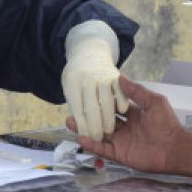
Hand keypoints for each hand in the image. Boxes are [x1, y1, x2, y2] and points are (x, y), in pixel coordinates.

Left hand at [62, 25, 127, 140]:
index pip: (77, 109)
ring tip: (109, 131)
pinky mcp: (115, 75)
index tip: (84, 138)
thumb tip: (80, 128)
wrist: (89, 53)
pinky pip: (120, 92)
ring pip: (106, 102)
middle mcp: (86, 78)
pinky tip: (121, 113)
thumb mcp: (70, 87)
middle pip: (92, 108)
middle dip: (95, 127)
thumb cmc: (77, 77)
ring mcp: (102, 76)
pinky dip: (121, 103)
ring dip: (108, 120)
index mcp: (72, 83)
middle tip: (98, 138)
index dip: (81, 126)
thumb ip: (75, 105)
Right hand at [68, 76, 184, 173]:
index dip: (101, 101)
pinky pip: (103, 149)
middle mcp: (125, 127)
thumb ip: (136, 91)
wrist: (175, 149)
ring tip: (70, 121)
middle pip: (102, 120)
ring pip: (99, 134)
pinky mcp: (120, 154)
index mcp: (133, 114)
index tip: (87, 93)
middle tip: (74, 107)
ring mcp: (121, 141)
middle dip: (89, 114)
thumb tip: (120, 77)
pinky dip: (91, 144)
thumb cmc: (167, 124)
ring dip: (86, 128)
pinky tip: (80, 138)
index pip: (113, 106)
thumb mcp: (154, 102)